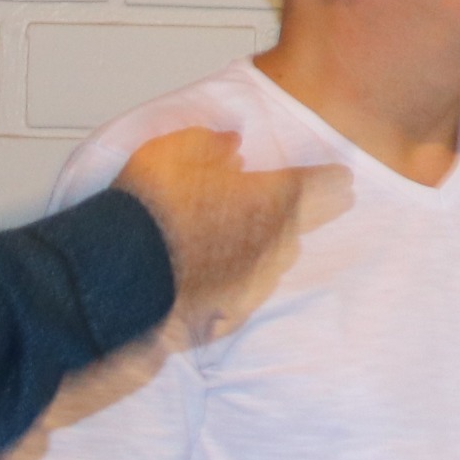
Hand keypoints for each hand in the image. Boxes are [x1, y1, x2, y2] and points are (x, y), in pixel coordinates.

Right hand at [112, 129, 332, 334]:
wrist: (118, 276)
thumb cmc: (149, 207)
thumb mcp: (176, 150)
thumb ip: (212, 143)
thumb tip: (233, 144)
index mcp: (273, 199)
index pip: (325, 186)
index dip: (332, 180)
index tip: (341, 178)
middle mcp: (274, 245)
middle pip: (303, 227)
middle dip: (301, 213)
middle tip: (300, 203)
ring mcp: (255, 285)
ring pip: (275, 262)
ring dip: (266, 248)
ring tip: (242, 237)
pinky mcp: (231, 317)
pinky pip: (246, 293)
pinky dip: (237, 281)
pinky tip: (218, 274)